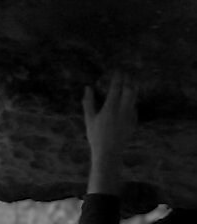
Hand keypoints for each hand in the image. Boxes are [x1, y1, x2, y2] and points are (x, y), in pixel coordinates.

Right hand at [82, 73, 136, 194]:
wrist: (109, 152)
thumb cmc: (95, 136)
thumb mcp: (89, 119)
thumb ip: (88, 102)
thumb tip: (87, 87)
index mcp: (109, 108)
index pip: (116, 88)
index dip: (117, 77)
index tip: (117, 71)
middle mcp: (122, 110)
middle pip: (129, 89)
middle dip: (128, 80)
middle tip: (126, 74)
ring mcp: (129, 116)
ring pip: (134, 97)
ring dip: (132, 88)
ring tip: (130, 83)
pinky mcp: (134, 121)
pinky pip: (134, 107)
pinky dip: (132, 101)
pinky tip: (128, 100)